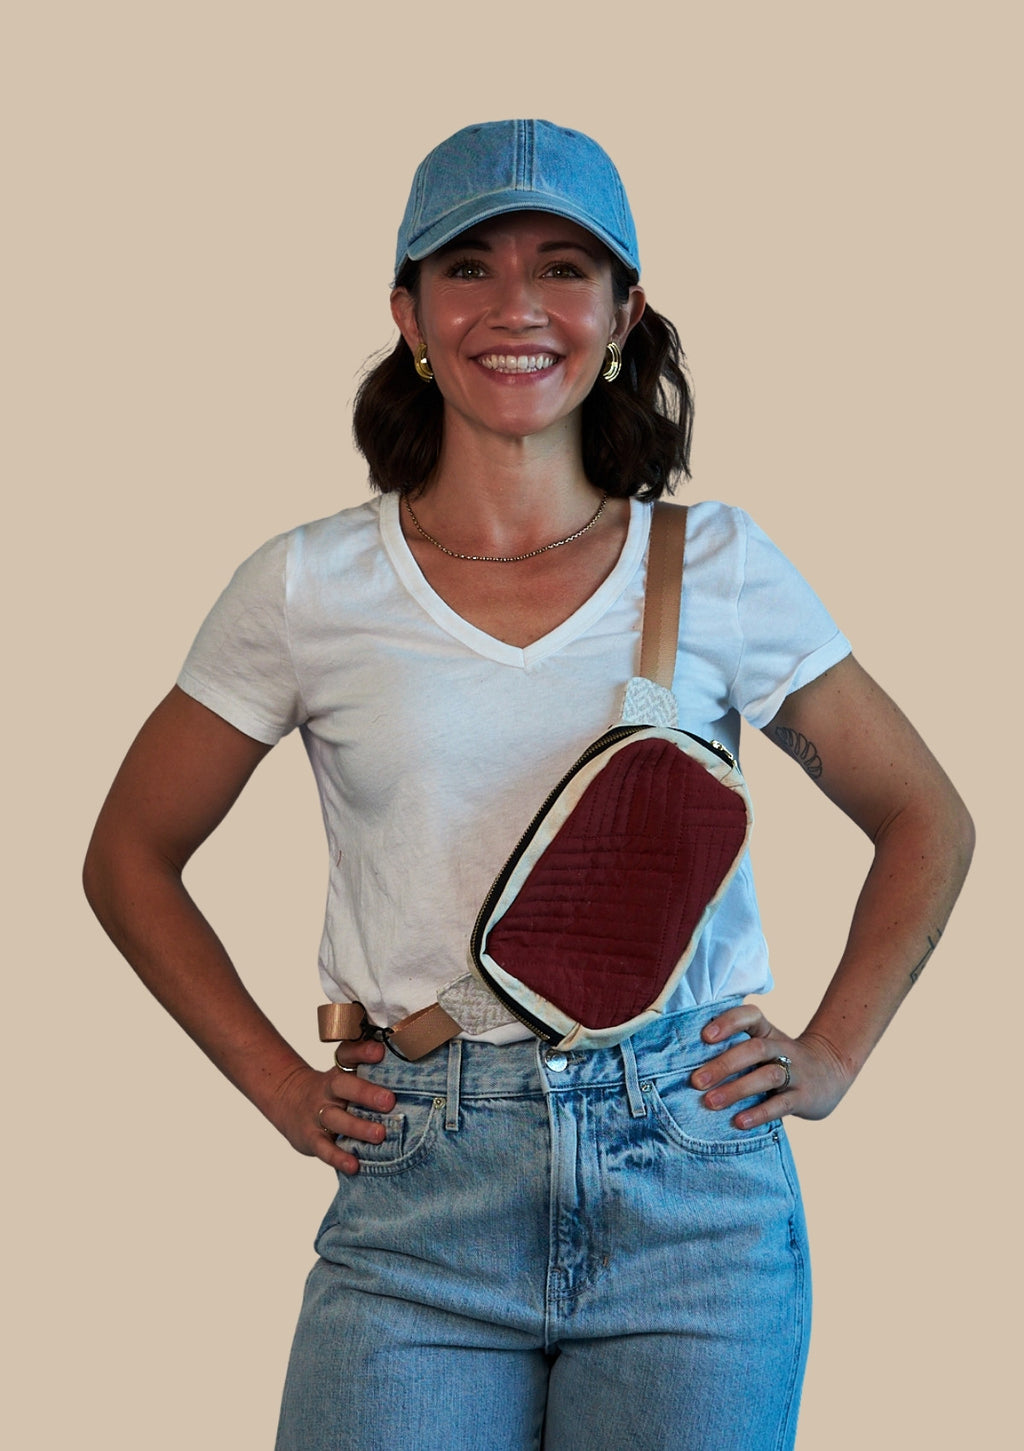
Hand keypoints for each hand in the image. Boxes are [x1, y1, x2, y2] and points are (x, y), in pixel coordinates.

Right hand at [270, 1039, 396, 1174]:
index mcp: (339, 1072)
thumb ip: (370, 1072)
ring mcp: (317, 1114)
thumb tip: (407, 1063)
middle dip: (366, 1093)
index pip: (347, 1055)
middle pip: (342, 1086)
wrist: (287, 1101)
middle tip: (389, 1101)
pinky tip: (354, 1165)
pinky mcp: (310, 1138)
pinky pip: (323, 1148)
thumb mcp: (344, 1074)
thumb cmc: (331, 1090)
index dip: (362, 1051)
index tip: (379, 1051)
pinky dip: (338, 1158)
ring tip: (379, 1134)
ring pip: (336, 1119)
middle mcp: (328, 1091)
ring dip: (358, 1127)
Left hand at [691, 1003, 853, 1130]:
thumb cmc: (780, 1059)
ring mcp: (795, 1072)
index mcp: (767, 1031)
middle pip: (755, 1049)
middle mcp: (782, 1048)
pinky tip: (739, 1122)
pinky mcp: (803, 1097)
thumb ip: (734, 1047)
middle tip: (696, 1081)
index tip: (704, 1036)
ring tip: (710, 1103)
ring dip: (736, 1089)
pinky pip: (781, 1104)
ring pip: (767, 1076)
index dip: (729, 1022)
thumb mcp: (763, 1045)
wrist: (831, 1070)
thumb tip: (684, 1060)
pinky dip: (759, 1113)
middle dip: (724, 1064)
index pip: (750, 1016)